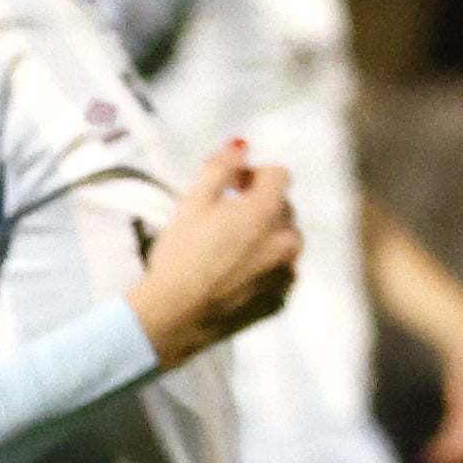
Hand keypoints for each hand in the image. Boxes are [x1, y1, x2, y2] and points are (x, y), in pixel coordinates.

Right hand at [127, 143, 299, 368]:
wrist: (174, 317)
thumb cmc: (180, 256)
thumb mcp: (192, 203)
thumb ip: (220, 167)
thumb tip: (241, 145)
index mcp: (268, 210)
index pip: (279, 174)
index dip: (253, 175)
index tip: (231, 187)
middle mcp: (287, 239)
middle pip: (283, 209)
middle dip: (260, 208)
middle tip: (224, 221)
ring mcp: (286, 273)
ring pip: (284, 243)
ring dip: (265, 239)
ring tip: (231, 252)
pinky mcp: (280, 300)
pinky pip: (280, 274)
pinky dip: (264, 270)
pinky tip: (234, 277)